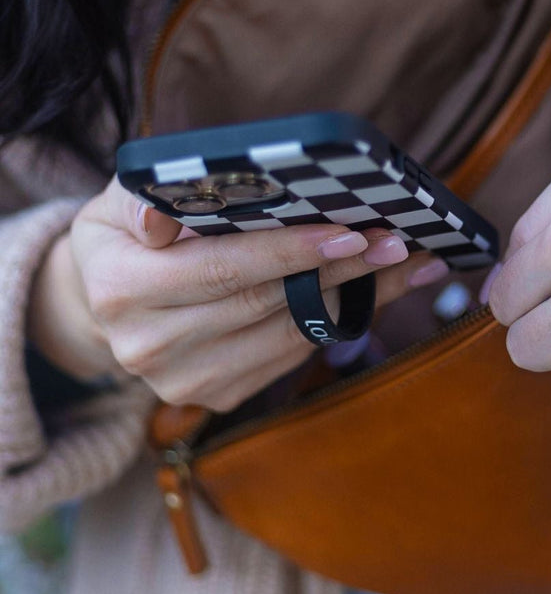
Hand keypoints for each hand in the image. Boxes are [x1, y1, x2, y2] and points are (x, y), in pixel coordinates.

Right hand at [27, 177, 448, 410]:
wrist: (107, 300)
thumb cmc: (128, 237)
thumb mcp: (119, 202)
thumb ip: (150, 197)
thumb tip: (163, 217)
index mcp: (122, 289)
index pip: (221, 269)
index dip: (289, 252)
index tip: (349, 234)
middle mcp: (148, 346)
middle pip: (266, 303)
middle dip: (338, 270)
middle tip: (394, 242)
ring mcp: (185, 381)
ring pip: (289, 333)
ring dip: (353, 296)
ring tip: (401, 262)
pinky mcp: (218, 395)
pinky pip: (291, 354)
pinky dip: (336, 321)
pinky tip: (372, 292)